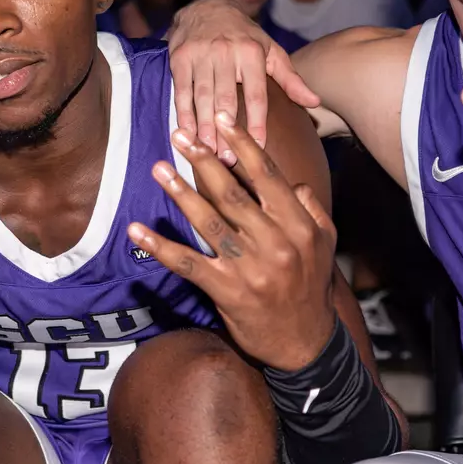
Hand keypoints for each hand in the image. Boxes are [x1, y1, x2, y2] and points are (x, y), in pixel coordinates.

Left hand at [128, 115, 337, 369]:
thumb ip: (311, 209)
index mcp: (298, 226)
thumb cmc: (309, 288)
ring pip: (208, 222)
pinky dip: (161, 247)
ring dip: (180, 193)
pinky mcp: (226, 290)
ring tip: (159, 168)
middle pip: (232, 193)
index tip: (222, 120)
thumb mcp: (325, 244)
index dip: (242, 145)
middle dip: (203, 161)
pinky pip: (188, 263)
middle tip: (180, 135)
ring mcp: (249, 267)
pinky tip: (137, 231)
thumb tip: (292, 181)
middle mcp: (275, 242)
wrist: (304, 343)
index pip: (266, 177)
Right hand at [167, 0, 318, 157]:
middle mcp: (227, 52)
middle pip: (226, 100)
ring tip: (208, 153)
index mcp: (252, 53)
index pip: (256, 94)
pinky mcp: (180, 58)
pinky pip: (182, 92)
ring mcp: (201, 55)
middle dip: (226, 132)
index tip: (258, 147)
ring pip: (202, 98)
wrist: (207, 8)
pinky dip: (183, 115)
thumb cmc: (244, 36)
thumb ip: (291, 79)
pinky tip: (187, 134)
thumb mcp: (270, 51)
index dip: (257, 123)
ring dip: (204, 128)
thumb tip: (314, 102)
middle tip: (229, 160)